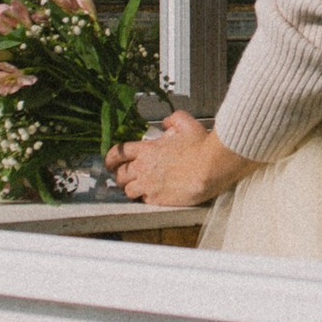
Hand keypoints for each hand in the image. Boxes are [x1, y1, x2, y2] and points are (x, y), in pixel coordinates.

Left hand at [110, 107, 235, 206]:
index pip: (118, 153)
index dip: (110, 158)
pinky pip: (142, 201)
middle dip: (119, 175)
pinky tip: (151, 195)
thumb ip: (174, 120)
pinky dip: (144, 198)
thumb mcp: (187, 123)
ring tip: (135, 188)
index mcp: (147, 149)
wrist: (211, 167)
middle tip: (122, 176)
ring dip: (130, 188)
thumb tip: (167, 122)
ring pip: (127, 190)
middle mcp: (144, 167)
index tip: (109, 162)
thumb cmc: (202, 147)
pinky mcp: (157, 199)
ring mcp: (149, 185)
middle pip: (119, 174)